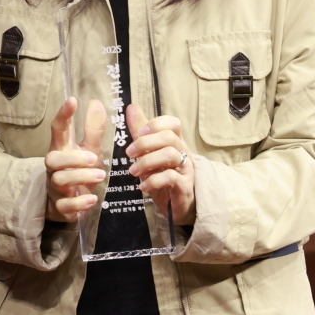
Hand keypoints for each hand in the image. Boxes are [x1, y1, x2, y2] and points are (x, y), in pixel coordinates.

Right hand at [44, 98, 109, 221]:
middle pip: (52, 159)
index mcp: (61, 149)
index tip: (72, 100)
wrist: (65, 204)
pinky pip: (65, 206)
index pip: (58, 130)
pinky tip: (92, 199)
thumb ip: (93, 129)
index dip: (64, 115)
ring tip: (100, 176)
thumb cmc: (78, 171)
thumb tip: (96, 102)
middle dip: (71, 158)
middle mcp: (55, 168)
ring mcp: (56, 187)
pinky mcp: (62, 206)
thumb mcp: (89, 150)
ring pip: (60, 180)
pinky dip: (79, 203)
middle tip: (93, 158)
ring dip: (81, 177)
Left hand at [124, 103, 194, 224]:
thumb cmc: (162, 176)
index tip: (139, 132)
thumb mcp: (149, 153)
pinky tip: (143, 186)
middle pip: (169, 137)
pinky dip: (153, 181)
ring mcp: (185, 169)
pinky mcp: (184, 187)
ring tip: (133, 171)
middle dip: (145, 143)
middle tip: (129, 153)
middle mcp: (183, 152)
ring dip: (147, 162)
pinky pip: (171, 178)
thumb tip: (131, 107)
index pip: (173, 123)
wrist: (176, 206)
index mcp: (175, 142)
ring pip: (170, 155)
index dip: (156, 124)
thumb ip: (140, 132)